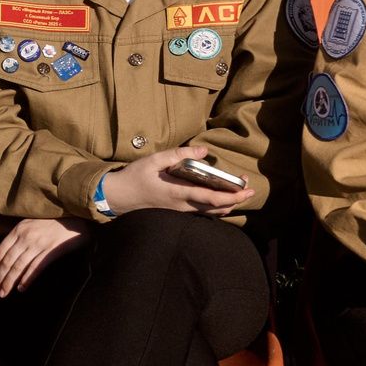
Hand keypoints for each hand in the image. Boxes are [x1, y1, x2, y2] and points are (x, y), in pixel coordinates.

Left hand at [0, 216, 89, 296]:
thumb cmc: (52, 224)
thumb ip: (17, 237)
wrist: (75, 221)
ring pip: (18, 267)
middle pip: (7, 262)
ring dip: (9, 282)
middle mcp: (25, 237)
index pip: (0, 251)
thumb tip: (4, 255)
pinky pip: (35, 268)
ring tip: (4, 293)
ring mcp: (38, 244)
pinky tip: (21, 289)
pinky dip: (26, 280)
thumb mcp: (30, 225)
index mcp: (18, 230)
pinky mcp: (51, 251)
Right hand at [99, 146, 255, 215]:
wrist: (117, 197)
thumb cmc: (134, 177)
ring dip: (227, 204)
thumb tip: (204, 151)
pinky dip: (215, 208)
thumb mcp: (154, 160)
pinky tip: (218, 199)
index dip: (233, 196)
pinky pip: (202, 213)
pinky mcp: (177, 212)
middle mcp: (183, 206)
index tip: (247, 189)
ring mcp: (180, 211)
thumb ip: (179, 154)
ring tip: (237, 193)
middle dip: (236, 200)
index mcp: (179, 192)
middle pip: (217, 209)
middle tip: (248, 188)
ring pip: (211, 213)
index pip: (212, 198)